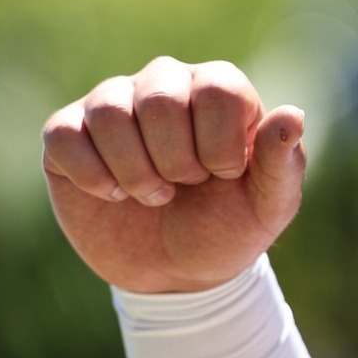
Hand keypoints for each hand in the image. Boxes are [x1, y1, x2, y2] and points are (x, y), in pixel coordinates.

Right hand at [42, 57, 305, 293]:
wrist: (176, 273)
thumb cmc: (227, 229)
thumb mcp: (268, 206)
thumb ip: (283, 163)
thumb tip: (292, 114)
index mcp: (218, 90)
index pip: (218, 87)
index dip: (221, 144)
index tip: (224, 176)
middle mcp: (164, 84)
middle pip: (160, 95)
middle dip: (177, 161)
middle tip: (184, 187)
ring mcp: (112, 105)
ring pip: (109, 111)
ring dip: (135, 173)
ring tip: (153, 197)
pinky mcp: (68, 134)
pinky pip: (65, 135)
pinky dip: (93, 176)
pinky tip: (112, 195)